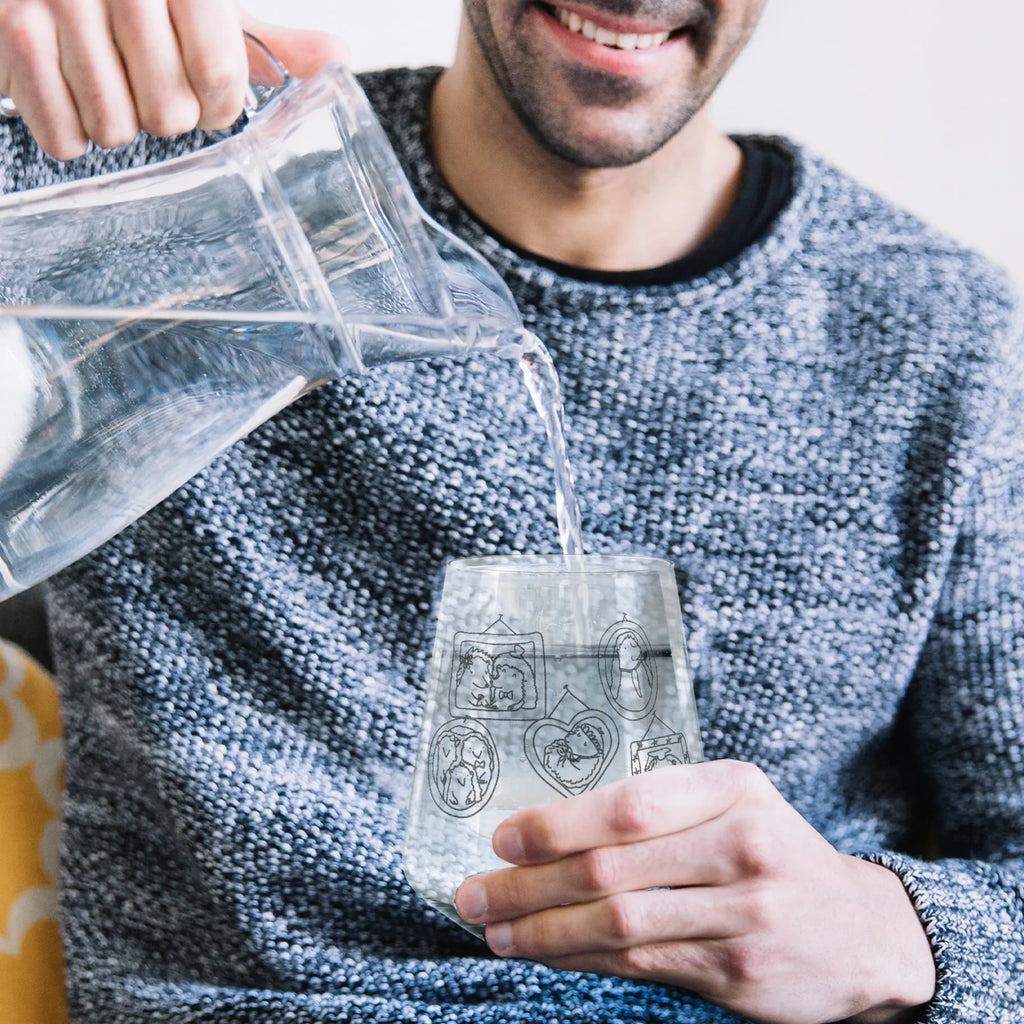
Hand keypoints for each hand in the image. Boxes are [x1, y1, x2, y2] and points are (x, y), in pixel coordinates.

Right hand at [0, 1, 347, 159]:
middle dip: (163, 114)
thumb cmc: (123, 2)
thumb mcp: (198, 9)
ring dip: (113, 122)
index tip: (206, 96)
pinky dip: (68, 130)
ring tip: (102, 81)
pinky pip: (63, 135)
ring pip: (115, 128)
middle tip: (143, 82)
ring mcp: (57, 1)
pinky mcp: (9, 30)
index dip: (217, 106)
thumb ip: (264, 40)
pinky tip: (67, 92)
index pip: (220, 77)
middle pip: (169, 113)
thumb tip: (338, 62)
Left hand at [455, 761, 935, 1023]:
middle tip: (474, 893)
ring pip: (619, 925)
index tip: (504, 838)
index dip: (558, 824)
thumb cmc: (773, 851)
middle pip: (612, 869)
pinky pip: (639, 965)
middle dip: (529, 884)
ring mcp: (745, 915)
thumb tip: (549, 828)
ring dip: (543, 931)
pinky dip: (580, 959)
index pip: (631, 805)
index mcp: (733, 789)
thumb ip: (661, 810)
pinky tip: (545, 953)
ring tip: (494, 930)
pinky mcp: (738, 974)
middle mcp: (742, 847)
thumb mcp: (734, 804)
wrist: (859, 931)